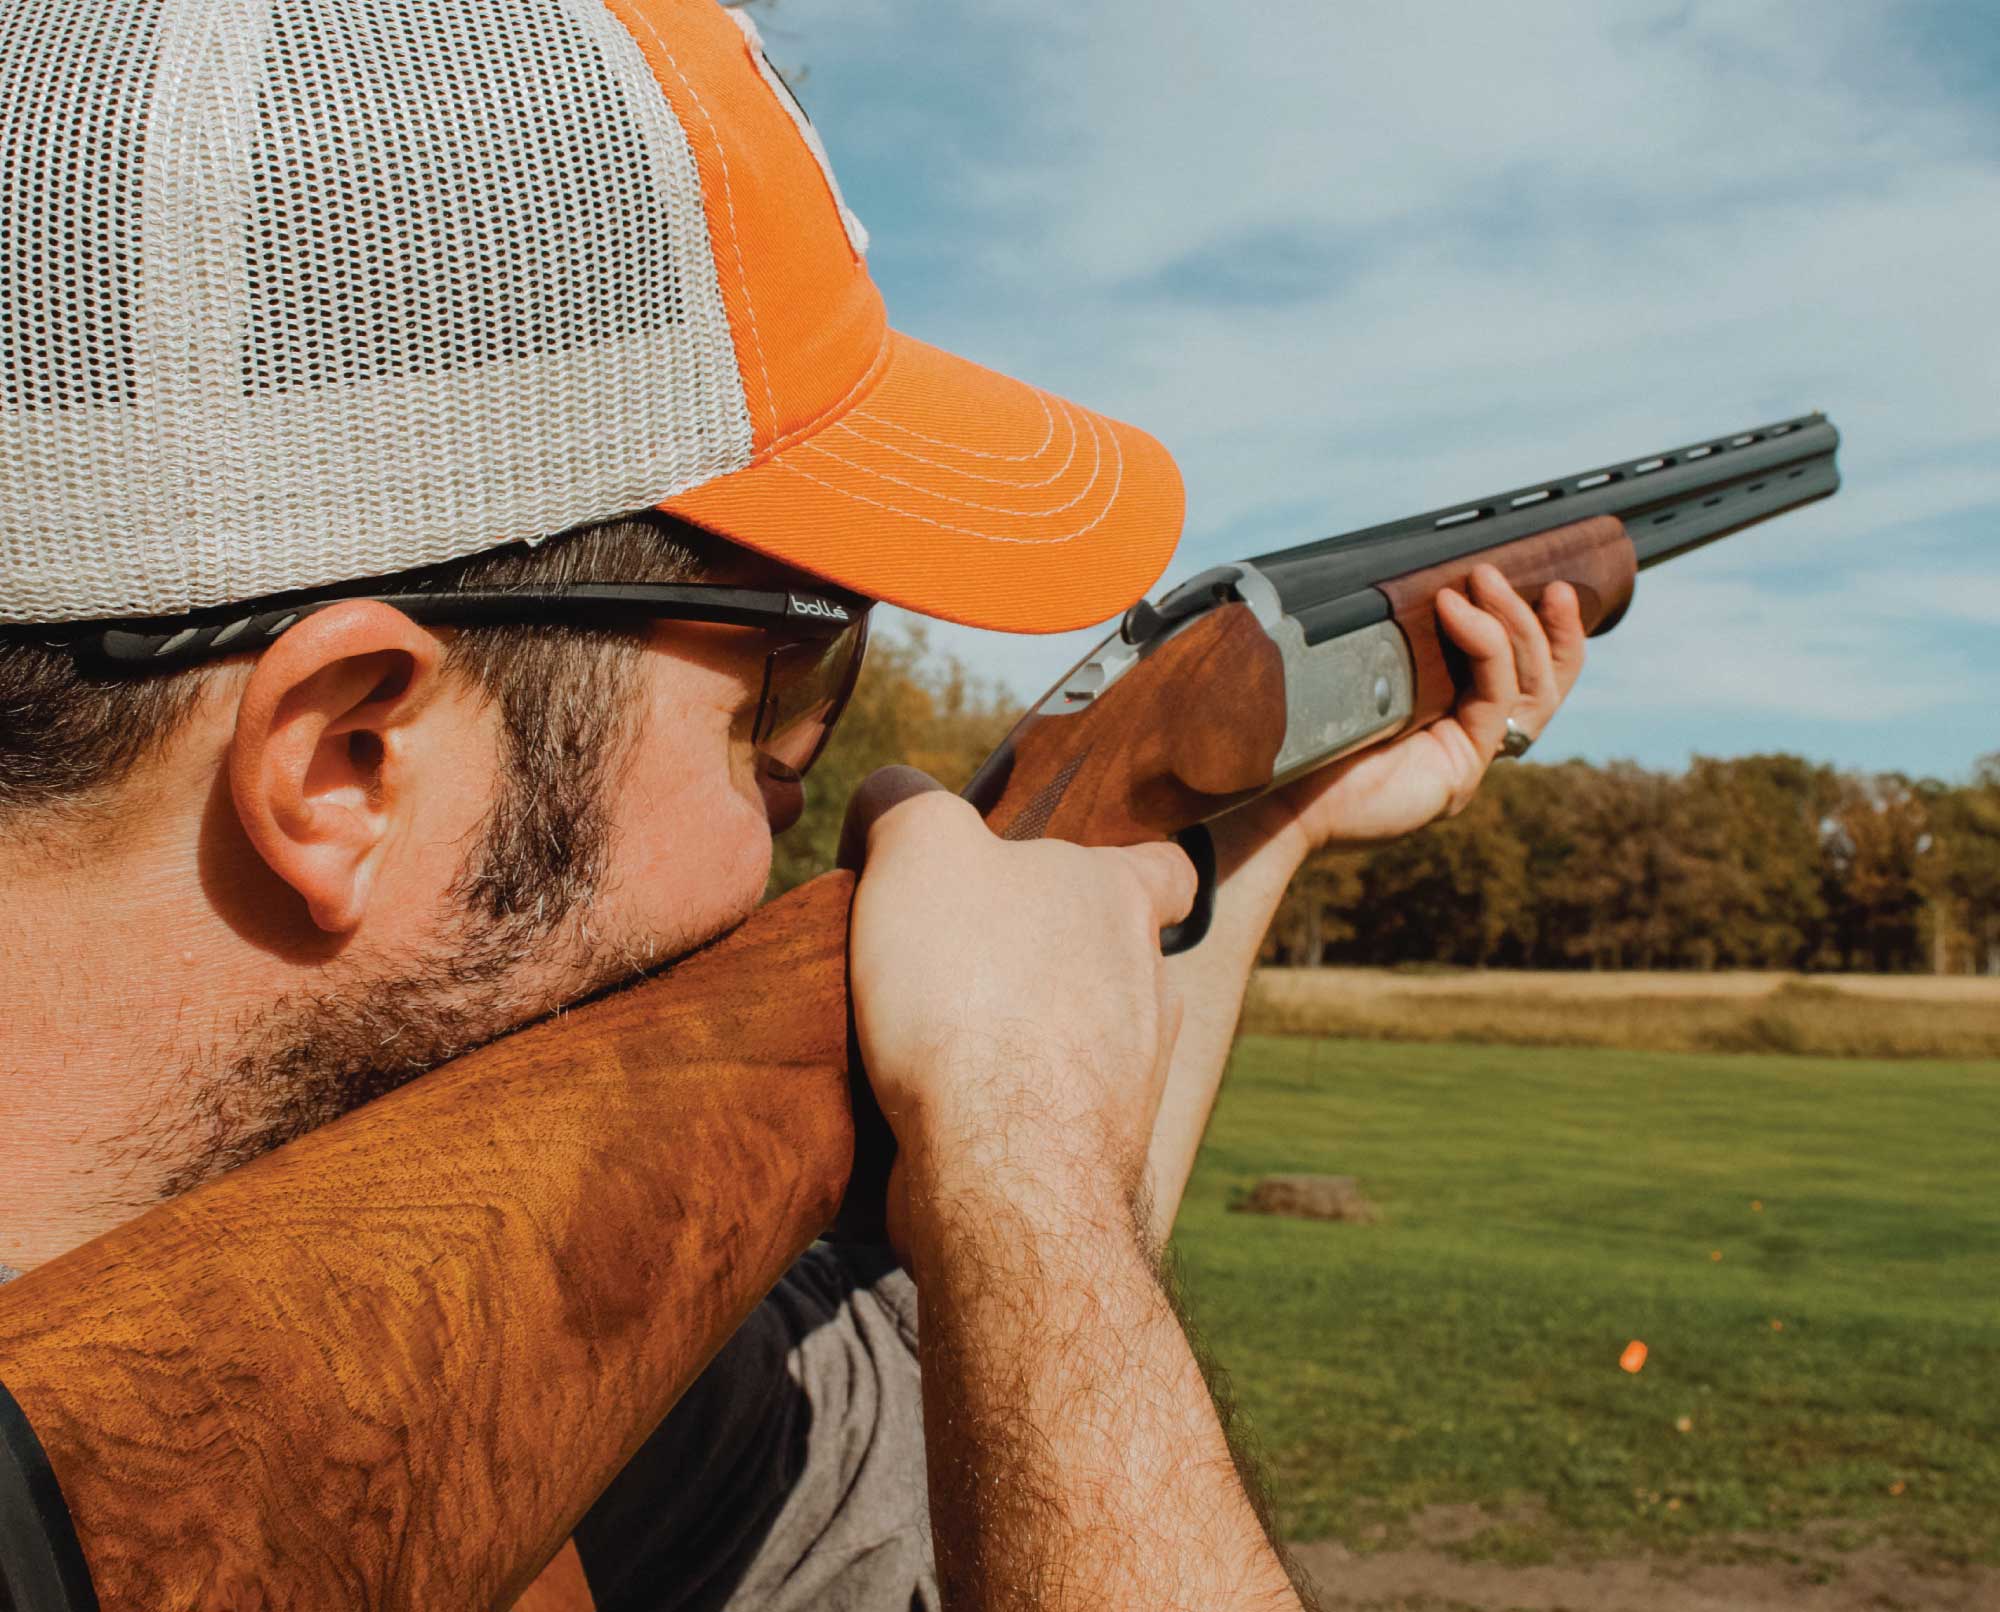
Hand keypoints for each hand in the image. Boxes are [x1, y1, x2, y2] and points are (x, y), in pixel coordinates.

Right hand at [841, 768, 1195, 1251]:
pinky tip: (935, 1108)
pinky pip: (1044, 1116)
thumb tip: (887, 800)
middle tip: (954, 962)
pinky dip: (1000, 1109)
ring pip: (1078, 1040)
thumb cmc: (973, 988)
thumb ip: (907, 801)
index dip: (1116, 864)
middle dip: (1041, 959)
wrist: (997, 1164)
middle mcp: (1149, 987)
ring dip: (1018, 1038)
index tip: (1058, 880)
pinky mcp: (1089, 1155)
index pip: (1162, 864)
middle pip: (1105, 954)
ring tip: (929, 1038)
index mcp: (1124, 900)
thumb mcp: (921, 846)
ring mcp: (1129, 1081)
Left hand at [1230, 565, 1586, 861]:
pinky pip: (1494, 698)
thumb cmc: (1306, 727)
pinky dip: (1484, 645)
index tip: (1543, 580)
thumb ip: (1400, 635)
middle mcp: (1467, 736)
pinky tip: (1455, 609)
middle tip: (1513, 573)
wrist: (1278, 787)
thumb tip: (1424, 576)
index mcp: (1449, 712)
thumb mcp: (1361, 667)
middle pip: (1539, 678)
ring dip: (1514, 624)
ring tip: (1485, 578)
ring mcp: (1469, 754)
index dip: (1540, 627)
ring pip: (1529, 687)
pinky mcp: (1462, 768)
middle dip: (1535, 620)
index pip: (1521, 670)